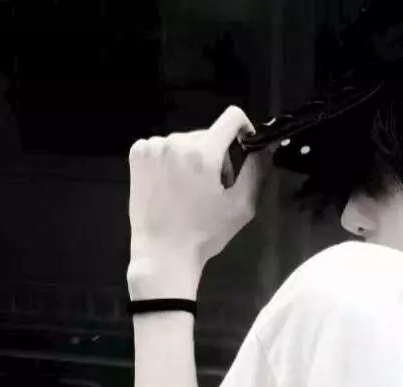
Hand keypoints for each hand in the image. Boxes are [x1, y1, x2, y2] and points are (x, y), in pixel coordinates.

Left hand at [127, 106, 265, 297]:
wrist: (163, 253)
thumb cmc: (204, 235)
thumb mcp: (241, 206)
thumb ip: (255, 170)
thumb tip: (263, 147)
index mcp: (204, 152)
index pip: (232, 117)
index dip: (244, 130)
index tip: (243, 149)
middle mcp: (177, 141)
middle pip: (208, 135)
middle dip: (216, 156)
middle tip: (213, 189)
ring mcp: (154, 146)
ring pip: (185, 142)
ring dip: (192, 159)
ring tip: (189, 192)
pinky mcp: (138, 154)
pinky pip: (163, 147)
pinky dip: (170, 161)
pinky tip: (170, 186)